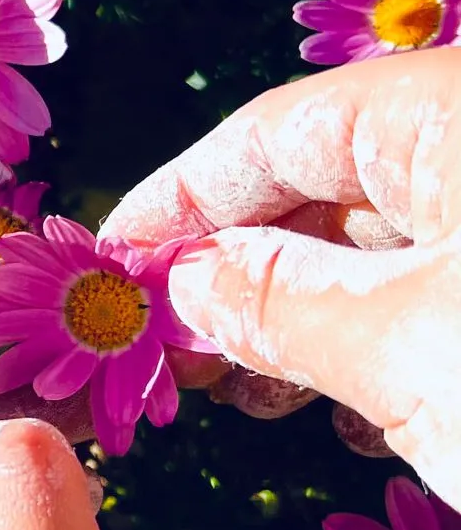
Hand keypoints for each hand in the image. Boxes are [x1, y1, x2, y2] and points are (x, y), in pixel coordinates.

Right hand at [99, 47, 460, 502]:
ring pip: (389, 247)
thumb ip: (277, 303)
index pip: (273, 133)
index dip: (175, 201)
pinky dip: (388, 343)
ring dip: (306, 319)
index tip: (103, 265)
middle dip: (240, 270)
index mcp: (451, 114)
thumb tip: (187, 282)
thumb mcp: (407, 350)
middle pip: (329, 186)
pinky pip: (447, 293)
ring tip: (252, 392)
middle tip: (170, 351)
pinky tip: (362, 415)